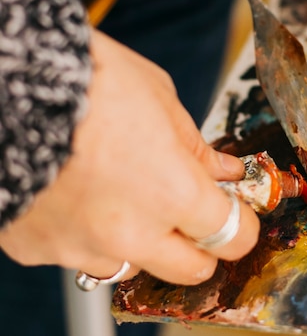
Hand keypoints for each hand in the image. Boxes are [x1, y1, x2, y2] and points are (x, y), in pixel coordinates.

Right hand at [0, 30, 259, 284]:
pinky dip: (92, 232)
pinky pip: (82, 253)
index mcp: (172, 191)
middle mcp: (131, 233)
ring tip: (127, 192)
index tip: (238, 211)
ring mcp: (82, 247)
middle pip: (191, 269)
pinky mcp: (39, 249)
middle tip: (196, 211)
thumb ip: (197, 148)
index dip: (241, 223)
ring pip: (133, 264)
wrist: (14, 86)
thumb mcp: (162, 100)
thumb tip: (224, 171)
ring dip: (143, 239)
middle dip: (202, 243)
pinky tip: (82, 191)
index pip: (230, 234)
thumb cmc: (92, 80)